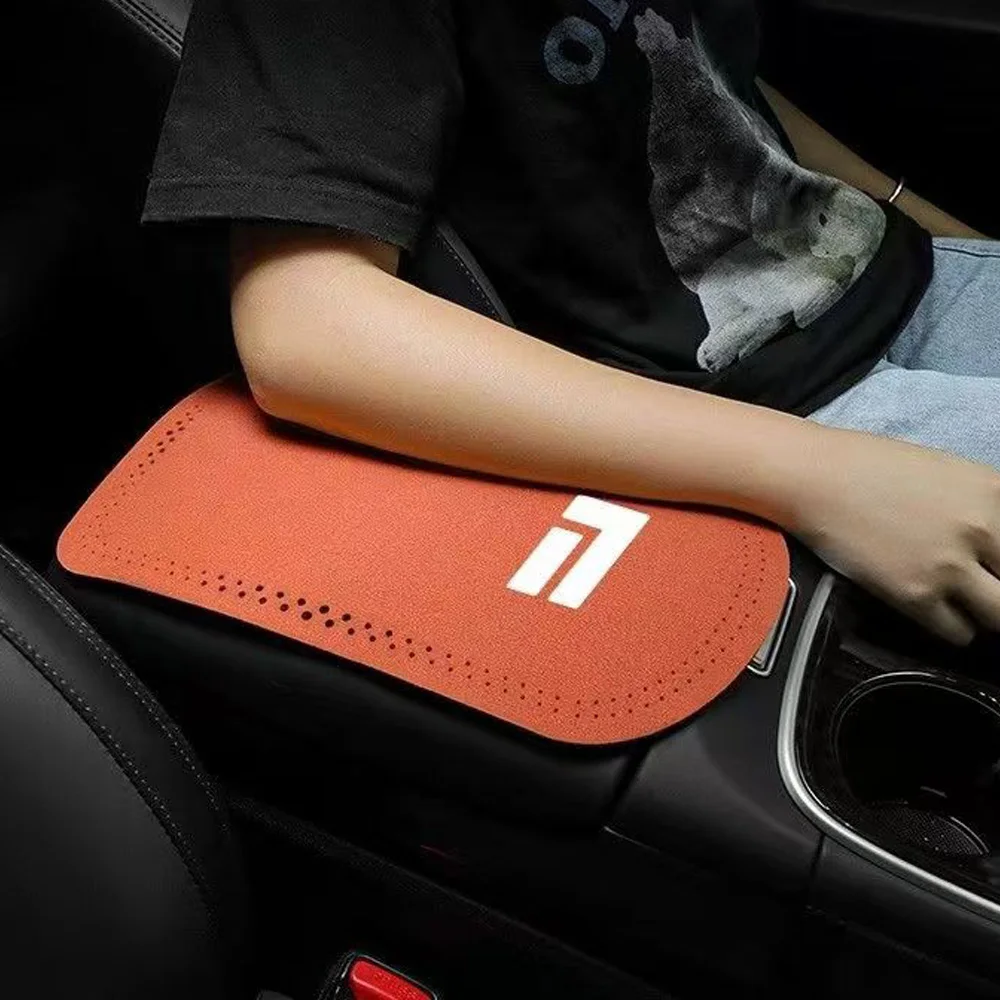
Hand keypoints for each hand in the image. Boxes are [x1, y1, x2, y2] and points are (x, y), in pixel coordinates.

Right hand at [792, 429, 999, 644]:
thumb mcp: (950, 474)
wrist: (815, 477)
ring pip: (999, 617)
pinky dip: (951, 625)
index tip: (993, 568)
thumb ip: (984, 508)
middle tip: (982, 587)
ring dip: (984, 612)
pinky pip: (958, 632)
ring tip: (962, 601)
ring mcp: (949, 565)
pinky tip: (931, 605)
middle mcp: (982, 529)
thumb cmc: (873, 467)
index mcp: (996, 491)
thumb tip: (995, 544)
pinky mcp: (915, 595)